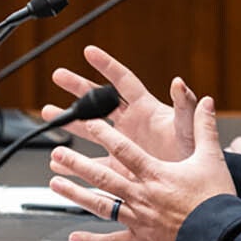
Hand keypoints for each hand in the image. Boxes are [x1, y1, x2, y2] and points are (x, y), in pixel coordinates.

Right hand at [42, 45, 196, 162]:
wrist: (190, 188)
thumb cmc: (193, 153)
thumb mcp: (188, 128)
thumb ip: (185, 106)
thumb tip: (180, 83)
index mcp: (146, 109)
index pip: (123, 80)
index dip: (107, 65)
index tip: (89, 52)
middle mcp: (130, 123)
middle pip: (99, 99)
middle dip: (78, 87)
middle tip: (58, 75)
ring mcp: (122, 144)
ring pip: (89, 128)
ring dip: (69, 120)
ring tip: (47, 113)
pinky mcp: (118, 166)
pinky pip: (92, 162)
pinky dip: (74, 162)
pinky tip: (59, 162)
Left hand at [49, 95, 235, 240]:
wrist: (220, 238)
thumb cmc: (216, 200)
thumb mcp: (212, 158)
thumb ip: (204, 127)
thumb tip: (206, 101)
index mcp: (156, 174)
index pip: (124, 150)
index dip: (104, 134)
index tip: (87, 122)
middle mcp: (141, 195)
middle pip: (102, 177)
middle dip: (77, 163)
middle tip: (58, 153)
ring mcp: (138, 219)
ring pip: (100, 205)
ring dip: (75, 194)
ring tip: (55, 185)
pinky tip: (74, 237)